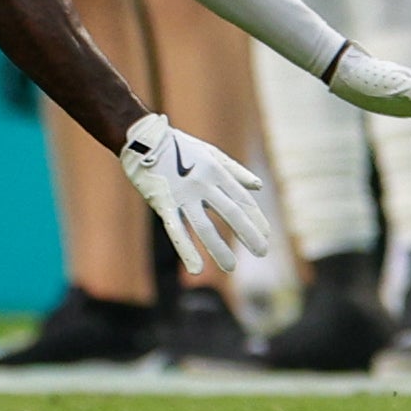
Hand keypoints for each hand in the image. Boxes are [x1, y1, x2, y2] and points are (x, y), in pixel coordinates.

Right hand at [118, 114, 271, 275]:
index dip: (256, 218)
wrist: (143, 140)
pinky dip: (186, 251)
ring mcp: (182, 195)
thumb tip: (259, 186)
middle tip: (262, 252)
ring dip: (219, 249)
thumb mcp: (211, 153)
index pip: (242, 199)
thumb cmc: (179, 146)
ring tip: (230, 267)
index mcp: (216, 171)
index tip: (266, 235)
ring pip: (204, 226)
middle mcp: (203, 184)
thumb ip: (235, 171)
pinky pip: (176, 230)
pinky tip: (196, 269)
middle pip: (231, 212)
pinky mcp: (163, 203)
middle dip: (248, 234)